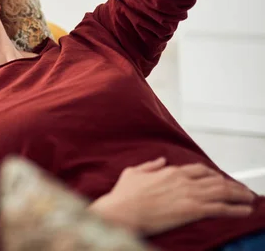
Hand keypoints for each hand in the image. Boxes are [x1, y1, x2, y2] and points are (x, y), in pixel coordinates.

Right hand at [89, 157, 254, 235]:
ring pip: (222, 192)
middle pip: (216, 180)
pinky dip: (236, 209)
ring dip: (239, 195)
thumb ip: (150, 165)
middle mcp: (183, 181)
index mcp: (170, 171)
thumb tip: (161, 160)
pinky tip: (245, 211)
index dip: (213, 174)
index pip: (200, 170)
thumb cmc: (124, 195)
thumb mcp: (133, 172)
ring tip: (249, 199)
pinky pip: (220, 209)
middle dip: (232, 185)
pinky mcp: (192, 210)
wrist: (122, 211)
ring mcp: (189, 195)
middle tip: (242, 190)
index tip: (220, 179)